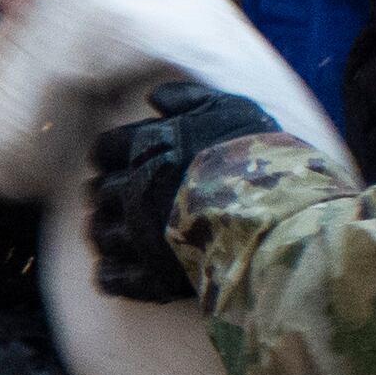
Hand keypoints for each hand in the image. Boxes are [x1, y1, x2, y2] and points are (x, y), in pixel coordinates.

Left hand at [84, 78, 280, 302]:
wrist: (276, 215)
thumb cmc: (256, 157)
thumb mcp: (229, 111)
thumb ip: (188, 100)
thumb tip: (155, 96)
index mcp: (146, 149)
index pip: (104, 149)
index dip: (107, 156)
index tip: (115, 162)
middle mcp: (133, 190)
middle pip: (99, 193)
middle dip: (106, 195)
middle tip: (119, 200)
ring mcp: (139, 235)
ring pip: (100, 234)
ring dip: (103, 233)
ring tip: (116, 234)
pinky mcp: (152, 275)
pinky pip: (113, 277)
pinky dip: (109, 274)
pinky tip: (113, 272)